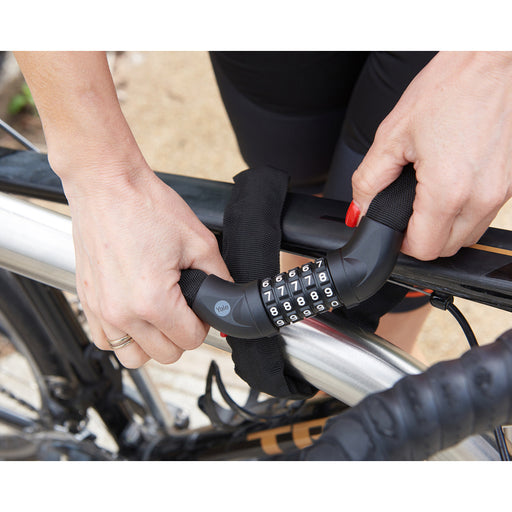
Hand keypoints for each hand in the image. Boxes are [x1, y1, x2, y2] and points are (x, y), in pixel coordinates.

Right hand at [60, 154, 230, 367]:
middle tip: (184, 309)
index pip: (190, 340)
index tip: (199, 308)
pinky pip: (106, 341)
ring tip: (160, 316)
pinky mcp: (87, 301)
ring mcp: (100, 309)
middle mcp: (122, 312)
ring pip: (133, 357)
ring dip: (152, 343)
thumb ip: (219, 278)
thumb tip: (225, 300)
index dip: (202, 324)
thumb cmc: (145, 206)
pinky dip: (124, 336)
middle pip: (165, 354)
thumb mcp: (199, 241)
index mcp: (152, 301)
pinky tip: (135, 314)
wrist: (107, 185)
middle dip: (181, 334)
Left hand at [351, 52, 511, 260]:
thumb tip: (359, 209)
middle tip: (407, 210)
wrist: (492, 60)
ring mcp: (502, 192)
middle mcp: (481, 197)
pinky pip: (482, 215)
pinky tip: (450, 185)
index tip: (393, 228)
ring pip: (467, 235)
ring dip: (444, 227)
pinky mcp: (511, 183)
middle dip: (422, 237)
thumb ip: (369, 180)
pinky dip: (463, 211)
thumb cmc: (449, 88)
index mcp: (448, 190)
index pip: (424, 249)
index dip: (401, 243)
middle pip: (446, 248)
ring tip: (428, 194)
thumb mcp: (392, 135)